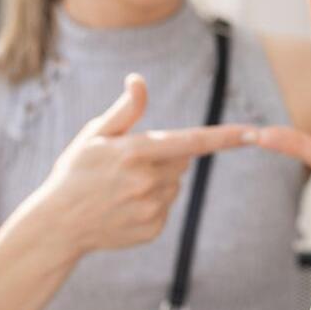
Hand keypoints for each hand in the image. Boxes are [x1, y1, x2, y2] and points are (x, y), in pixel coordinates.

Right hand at [26, 74, 254, 260]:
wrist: (57, 224)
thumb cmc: (76, 171)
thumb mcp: (95, 135)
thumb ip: (125, 110)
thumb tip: (139, 80)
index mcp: (134, 152)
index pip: (190, 141)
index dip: (224, 137)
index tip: (253, 133)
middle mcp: (147, 182)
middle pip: (182, 160)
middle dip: (164, 157)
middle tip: (128, 165)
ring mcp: (151, 209)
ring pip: (175, 184)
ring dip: (158, 181)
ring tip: (122, 188)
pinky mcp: (153, 229)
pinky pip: (167, 208)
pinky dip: (153, 204)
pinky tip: (124, 206)